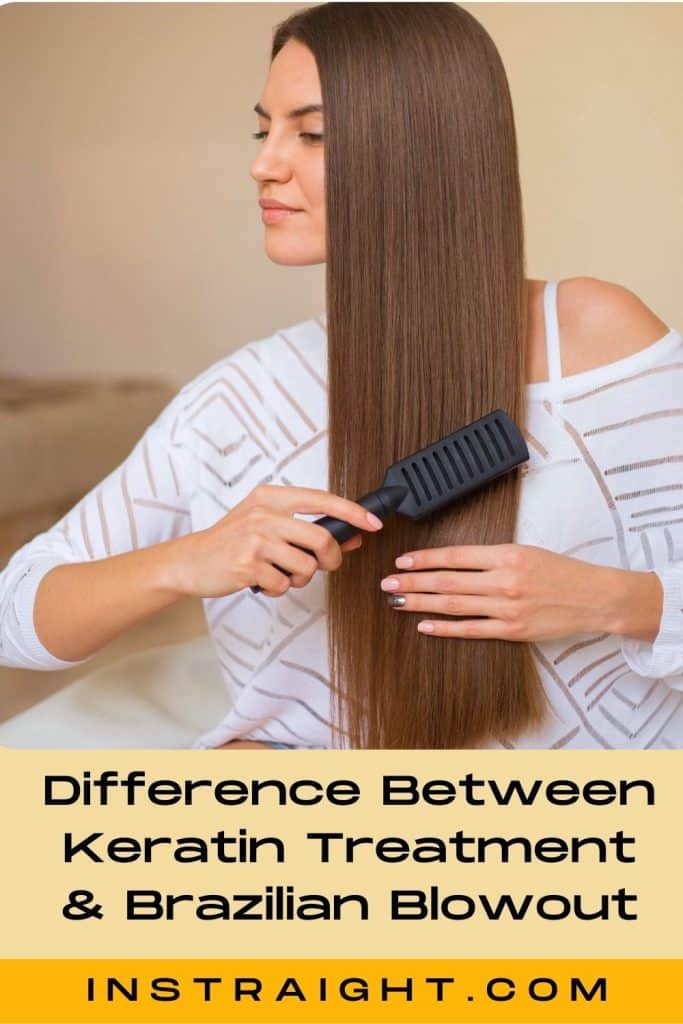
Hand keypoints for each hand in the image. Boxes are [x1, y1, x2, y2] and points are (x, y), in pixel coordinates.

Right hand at [166, 483, 378, 598]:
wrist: (190, 561)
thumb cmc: (231, 542)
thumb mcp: (266, 525)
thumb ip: (306, 528)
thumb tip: (352, 536)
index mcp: (271, 498)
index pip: (322, 499)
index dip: (353, 511)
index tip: (374, 523)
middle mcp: (264, 514)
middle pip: (321, 538)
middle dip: (330, 558)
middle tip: (323, 565)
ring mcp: (255, 539)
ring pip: (306, 566)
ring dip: (299, 578)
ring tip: (279, 573)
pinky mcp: (247, 565)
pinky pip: (283, 584)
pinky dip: (278, 589)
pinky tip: (262, 581)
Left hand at [379, 543, 625, 641]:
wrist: (593, 597)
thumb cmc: (560, 571)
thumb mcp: (526, 551)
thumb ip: (491, 557)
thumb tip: (453, 560)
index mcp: (506, 555)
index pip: (455, 555)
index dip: (425, 558)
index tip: (402, 560)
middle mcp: (504, 580)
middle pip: (447, 581)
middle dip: (413, 581)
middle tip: (387, 583)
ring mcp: (507, 607)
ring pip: (454, 605)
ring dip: (421, 603)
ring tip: (398, 600)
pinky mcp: (512, 630)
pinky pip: (471, 629)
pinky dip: (445, 628)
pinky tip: (424, 624)